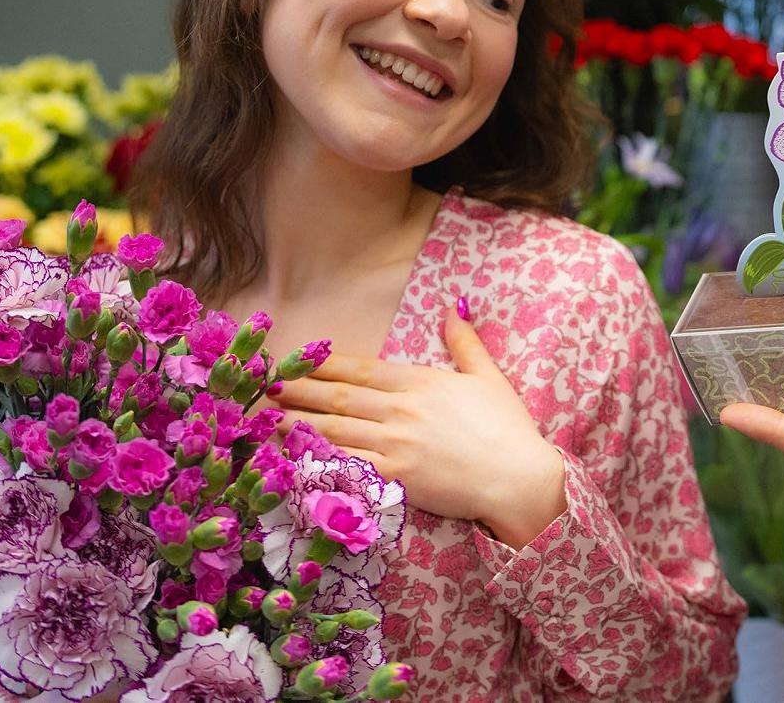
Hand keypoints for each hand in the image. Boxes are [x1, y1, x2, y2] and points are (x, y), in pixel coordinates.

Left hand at [269, 307, 566, 547]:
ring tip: (266, 415)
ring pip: (334, 428)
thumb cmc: (508, 428)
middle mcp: (401, 409)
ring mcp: (395, 443)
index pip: (363, 368)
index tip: (299, 358)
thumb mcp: (489, 376)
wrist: (517, 477)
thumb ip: (465, 342)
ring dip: (296, 421)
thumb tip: (453, 306)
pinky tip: (292, 453)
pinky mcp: (394, 477)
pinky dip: (316, 457)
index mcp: (421, 382)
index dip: (327, 363)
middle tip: (266, 383)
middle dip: (299, 389)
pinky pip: (346, 464)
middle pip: (339, 396)